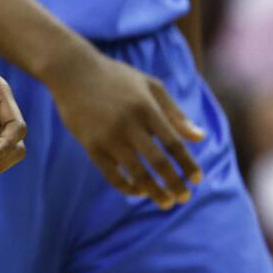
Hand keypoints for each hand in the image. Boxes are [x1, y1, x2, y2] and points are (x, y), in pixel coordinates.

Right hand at [43, 47, 202, 208]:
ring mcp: (108, 136)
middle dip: (174, 184)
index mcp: (146, 108)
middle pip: (158, 162)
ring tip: (165, 202)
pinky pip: (112, 174)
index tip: (197, 180)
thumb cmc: (115, 77)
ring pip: (136, 173)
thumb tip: (200, 138)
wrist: (71, 71)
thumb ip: (175, 113)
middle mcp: (128, 124)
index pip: (174, 144)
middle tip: (184, 198)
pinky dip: (127, 187)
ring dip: (154, 192)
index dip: (188, 165)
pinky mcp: (90, 145)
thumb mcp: (150, 86)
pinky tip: (138, 191)